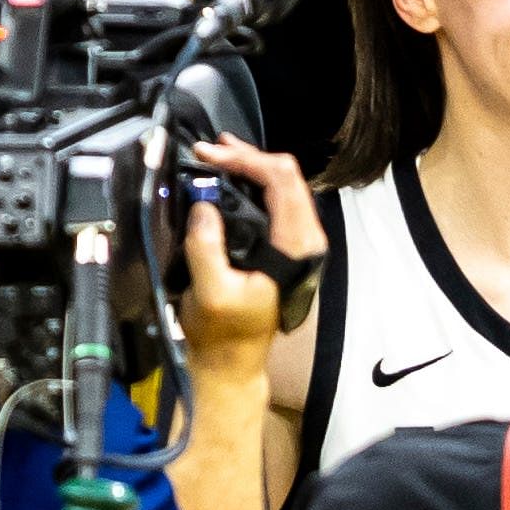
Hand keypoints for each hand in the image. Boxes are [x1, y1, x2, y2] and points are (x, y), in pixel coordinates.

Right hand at [181, 139, 326, 371]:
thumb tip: (204, 205)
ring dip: (251, 166)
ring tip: (217, 153)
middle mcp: (305, 240)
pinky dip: (253, 182)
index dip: (247, 160)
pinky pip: (276, 201)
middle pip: (287, 177)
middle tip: (209, 148)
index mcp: (295, 248)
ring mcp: (297, 242)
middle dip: (248, 156)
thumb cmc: (222, 332)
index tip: (208, 154)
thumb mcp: (210, 293)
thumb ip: (207, 248)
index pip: (282, 183)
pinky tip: (230, 175)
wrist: (232, 361)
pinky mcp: (284, 245)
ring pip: (284, 186)